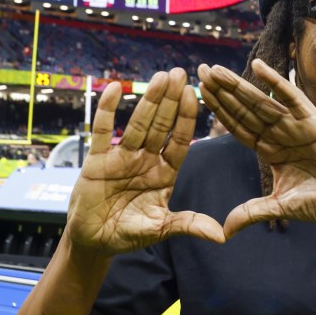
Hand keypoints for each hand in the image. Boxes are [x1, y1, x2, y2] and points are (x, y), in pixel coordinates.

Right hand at [64, 68, 224, 255]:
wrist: (93, 242)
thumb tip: (221, 236)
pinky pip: (103, 130)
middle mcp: (145, 161)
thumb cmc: (128, 234)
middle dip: (171, 100)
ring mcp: (121, 157)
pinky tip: (116, 87)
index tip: (196, 95)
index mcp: (164, 174)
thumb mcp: (160, 229)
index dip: (186, 119)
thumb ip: (187, 224)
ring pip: (138, 123)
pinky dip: (108, 109)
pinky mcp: (97, 159)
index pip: (179, 141)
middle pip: (161, 126)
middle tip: (181, 72)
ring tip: (161, 76)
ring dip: (149, 100)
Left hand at [198, 60, 315, 236]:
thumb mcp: (280, 207)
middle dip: (222, 92)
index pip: (239, 127)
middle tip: (200, 71)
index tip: (199, 95)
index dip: (220, 112)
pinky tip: (258, 66)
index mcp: (271, 151)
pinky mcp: (314, 123)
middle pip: (244, 109)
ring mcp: (296, 126)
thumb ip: (252, 212)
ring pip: (261, 101)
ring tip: (216, 69)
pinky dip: (276, 82)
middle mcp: (280, 134)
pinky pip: (292, 98)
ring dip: (238, 85)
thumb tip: (225, 231)